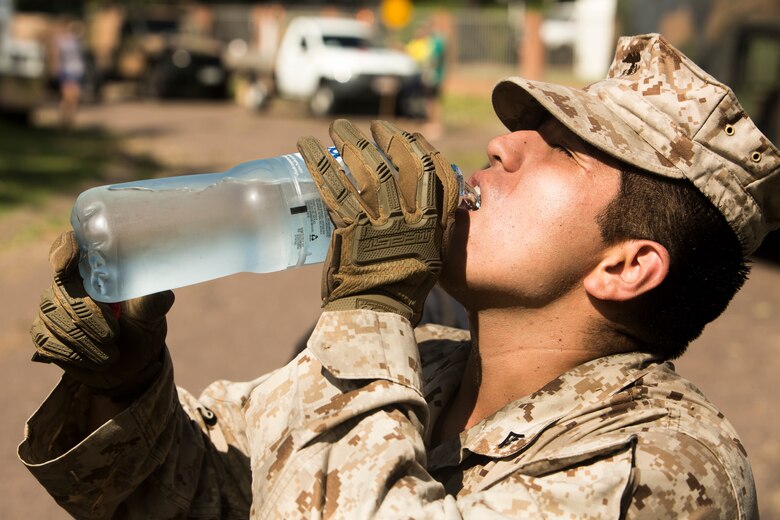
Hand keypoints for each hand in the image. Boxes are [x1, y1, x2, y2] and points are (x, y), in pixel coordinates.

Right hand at [30, 231, 173, 400]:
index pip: (68, 246)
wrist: (131, 364)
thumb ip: (153, 302)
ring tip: (111, 354)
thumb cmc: (141, 328)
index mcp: (93, 270)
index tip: (70, 263)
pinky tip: (93, 360)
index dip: (65, 250)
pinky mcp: (42, 333)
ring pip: (53, 316)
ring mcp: (51, 307)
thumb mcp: (152, 314)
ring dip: (84, 340)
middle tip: (113, 335)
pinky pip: (46, 339)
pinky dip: (72, 353)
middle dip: (88, 315)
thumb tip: (159, 292)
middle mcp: (67, 284)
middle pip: (62, 289)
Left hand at [297, 119, 458, 324]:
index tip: (409, 136)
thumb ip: (428, 229)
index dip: (422, 150)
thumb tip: (418, 206)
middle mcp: (411, 219)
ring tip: (337, 127)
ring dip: (350, 143)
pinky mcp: (351, 229)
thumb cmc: (403, 290)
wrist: (378, 315)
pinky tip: (306, 146)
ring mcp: (381, 223)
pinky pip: (333, 188)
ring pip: (367, 172)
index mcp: (434, 225)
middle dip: (386, 139)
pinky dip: (318, 164)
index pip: (435, 175)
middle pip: (400, 166)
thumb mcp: (430, 257)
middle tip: (373, 126)